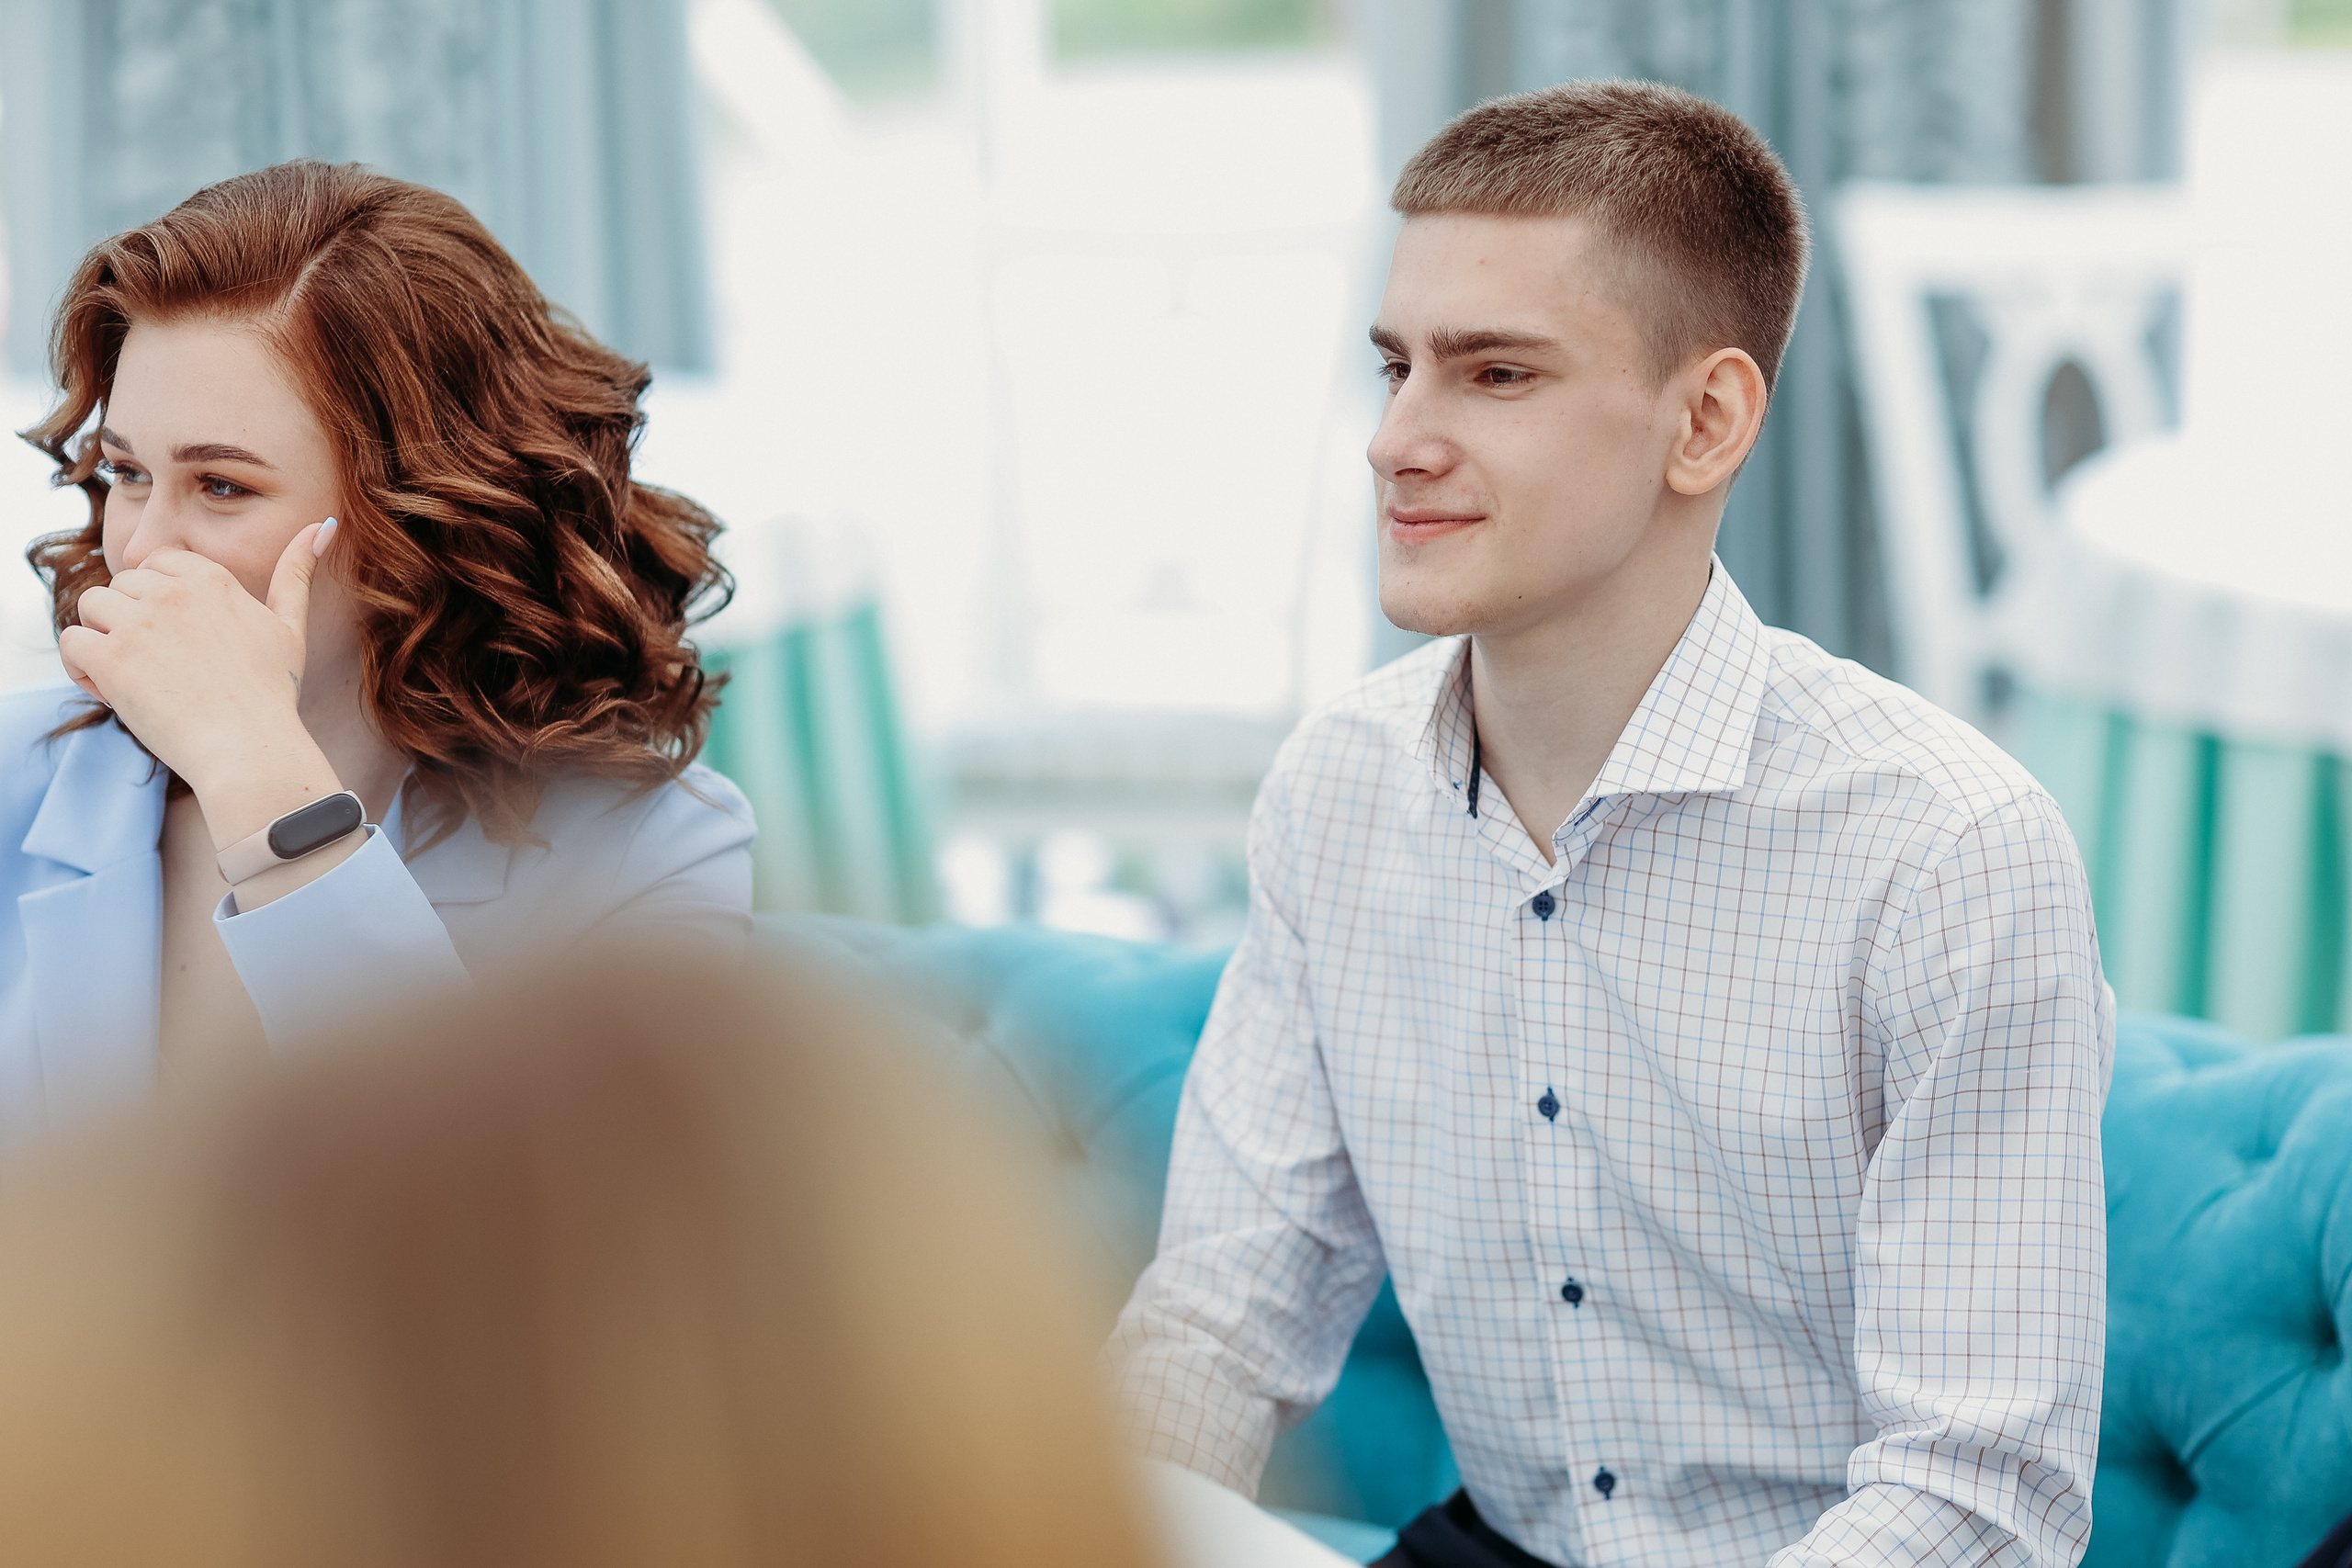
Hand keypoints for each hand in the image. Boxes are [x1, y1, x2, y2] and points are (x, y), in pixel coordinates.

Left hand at [59, 521, 333, 806]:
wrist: (251, 749)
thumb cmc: (273, 694)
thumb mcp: (290, 626)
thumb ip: (296, 573)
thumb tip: (324, 525)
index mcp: (212, 579)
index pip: (158, 562)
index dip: (156, 599)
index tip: (173, 636)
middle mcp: (173, 592)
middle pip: (122, 584)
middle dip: (129, 621)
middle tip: (157, 666)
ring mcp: (140, 623)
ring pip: (91, 605)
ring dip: (102, 638)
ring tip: (131, 675)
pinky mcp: (112, 658)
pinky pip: (71, 641)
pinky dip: (81, 667)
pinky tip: (111, 690)